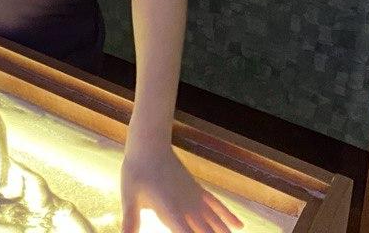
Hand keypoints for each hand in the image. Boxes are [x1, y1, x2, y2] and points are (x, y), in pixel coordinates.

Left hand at [121, 144, 241, 232]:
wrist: (149, 145)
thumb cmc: (136, 170)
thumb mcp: (129, 197)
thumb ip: (130, 220)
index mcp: (171, 210)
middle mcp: (187, 206)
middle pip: (207, 231)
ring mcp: (195, 198)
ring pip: (215, 221)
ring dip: (224, 232)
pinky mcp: (197, 190)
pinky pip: (217, 205)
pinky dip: (228, 216)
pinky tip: (239, 226)